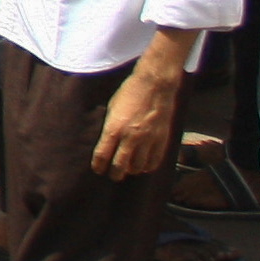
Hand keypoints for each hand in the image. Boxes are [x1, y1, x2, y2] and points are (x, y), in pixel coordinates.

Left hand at [94, 57, 183, 180]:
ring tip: (128, 169)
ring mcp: (148, 140)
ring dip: (131, 170)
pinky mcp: (161, 140)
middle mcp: (130, 137)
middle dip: (114, 174)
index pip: (102, 156)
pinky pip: (154, 162)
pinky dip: (147, 167)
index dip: (98, 166)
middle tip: (113, 175)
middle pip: (119, 166)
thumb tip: (107, 142)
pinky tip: (143, 165)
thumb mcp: (112, 107)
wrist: (155, 84)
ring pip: (137, 167)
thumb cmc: (130, 92)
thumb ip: (110, 126)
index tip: (98, 169)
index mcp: (114, 128)